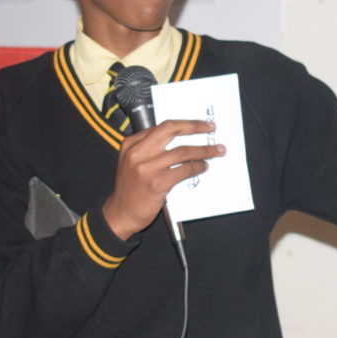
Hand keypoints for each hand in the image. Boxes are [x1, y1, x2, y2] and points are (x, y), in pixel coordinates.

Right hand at [102, 119, 224, 239]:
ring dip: (203, 151)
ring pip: (182, 151)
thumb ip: (151, 149)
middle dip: (195, 127)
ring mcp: (146, 168)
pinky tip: (203, 167)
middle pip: (171, 130)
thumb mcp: (133, 162)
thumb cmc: (130, 189)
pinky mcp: (156, 183)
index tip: (200, 124)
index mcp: (131, 144)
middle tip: (210, 128)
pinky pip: (184, 170)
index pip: (162, 126)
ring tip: (215, 151)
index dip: (185, 123)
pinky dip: (197, 167)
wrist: (120, 213)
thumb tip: (182, 139)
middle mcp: (137, 152)